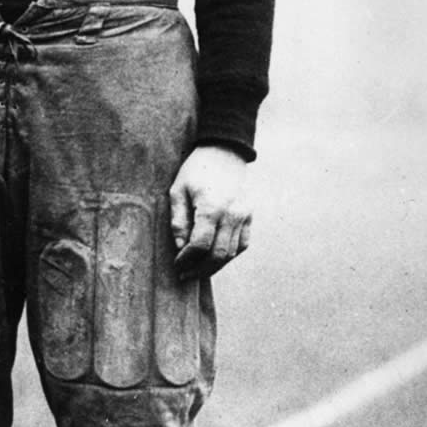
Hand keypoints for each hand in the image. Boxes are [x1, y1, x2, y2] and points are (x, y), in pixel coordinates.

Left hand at [169, 145, 251, 279]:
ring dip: (214, 266)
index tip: (176, 265)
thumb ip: (178, 221)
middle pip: (218, 255)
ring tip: (198, 270)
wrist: (224, 151)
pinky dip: (229, 255)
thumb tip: (181, 249)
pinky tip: (215, 257)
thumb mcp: (178, 190)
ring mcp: (244, 216)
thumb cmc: (196, 170)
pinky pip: (242, 245)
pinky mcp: (250, 216)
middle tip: (185, 275)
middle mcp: (232, 214)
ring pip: (232, 254)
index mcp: (212, 207)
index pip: (200, 245)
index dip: (186, 260)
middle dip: (200, 269)